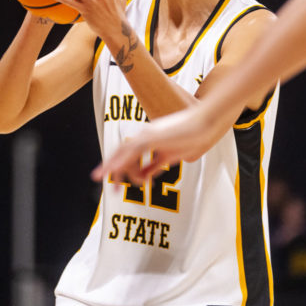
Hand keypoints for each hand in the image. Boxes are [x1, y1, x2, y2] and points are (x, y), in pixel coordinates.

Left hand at [91, 107, 213, 185]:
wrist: (204, 124)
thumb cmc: (191, 138)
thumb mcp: (169, 156)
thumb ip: (155, 165)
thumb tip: (144, 177)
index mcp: (148, 139)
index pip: (128, 153)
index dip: (119, 166)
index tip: (114, 180)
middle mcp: (144, 135)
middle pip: (121, 151)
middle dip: (111, 166)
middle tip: (101, 180)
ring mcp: (147, 135)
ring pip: (124, 152)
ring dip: (114, 166)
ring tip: (109, 181)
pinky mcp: (152, 137)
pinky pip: (134, 150)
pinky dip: (124, 160)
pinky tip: (116, 170)